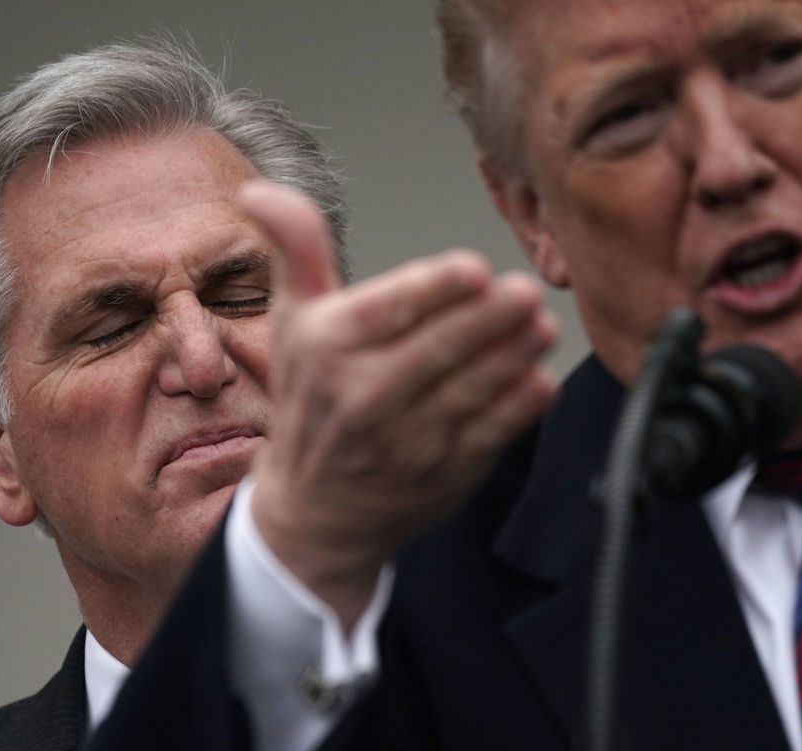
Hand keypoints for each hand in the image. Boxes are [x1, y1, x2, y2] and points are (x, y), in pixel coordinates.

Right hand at [241, 183, 557, 628]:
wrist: (315, 511)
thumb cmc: (310, 401)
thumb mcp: (292, 322)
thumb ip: (295, 251)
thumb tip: (259, 190)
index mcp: (326, 349)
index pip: (390, 309)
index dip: (438, 287)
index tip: (474, 269)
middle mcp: (362, 397)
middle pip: (439, 348)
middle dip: (490, 318)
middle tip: (525, 291)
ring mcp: (405, 441)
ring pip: (472, 389)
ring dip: (514, 355)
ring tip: (542, 326)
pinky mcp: (442, 475)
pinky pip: (490, 434)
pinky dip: (519, 407)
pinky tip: (539, 378)